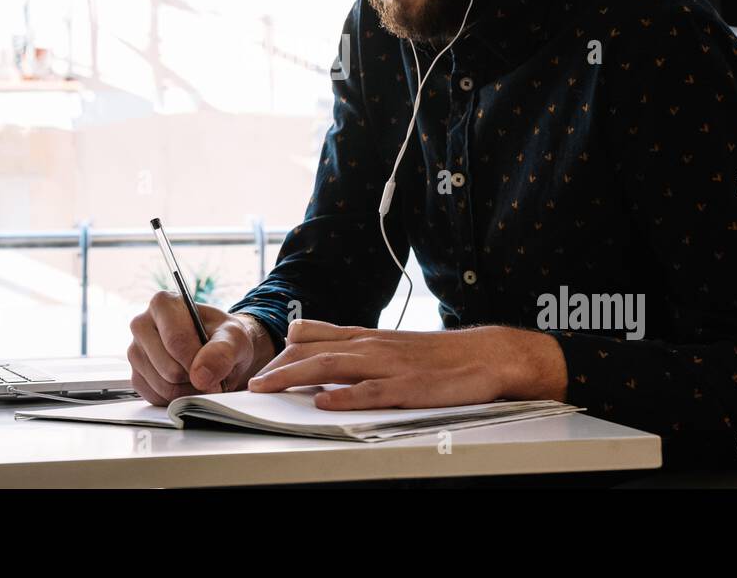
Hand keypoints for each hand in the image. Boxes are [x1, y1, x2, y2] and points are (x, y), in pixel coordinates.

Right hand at [127, 293, 275, 404]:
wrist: (219, 351)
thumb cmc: (224, 337)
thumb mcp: (234, 337)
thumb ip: (222, 352)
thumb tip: (200, 375)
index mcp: (163, 304)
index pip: (176, 340)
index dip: (198, 360)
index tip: (215, 366)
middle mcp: (142, 324)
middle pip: (169, 368)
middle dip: (195, 377)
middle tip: (209, 369)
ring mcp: (135, 351)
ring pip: (163, 386)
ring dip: (188, 389)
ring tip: (201, 375)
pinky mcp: (136, 376)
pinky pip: (156, 397)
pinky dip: (178, 397)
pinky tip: (187, 383)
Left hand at [246, 319, 566, 409]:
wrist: (485, 354)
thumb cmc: (436, 354)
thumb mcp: (387, 343)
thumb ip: (348, 341)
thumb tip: (306, 336)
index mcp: (366, 337)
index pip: (313, 337)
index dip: (282, 353)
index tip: (256, 368)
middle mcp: (372, 346)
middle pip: (315, 352)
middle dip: (279, 368)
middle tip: (251, 385)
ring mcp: (389, 365)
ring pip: (334, 366)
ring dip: (297, 376)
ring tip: (270, 389)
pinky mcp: (409, 387)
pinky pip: (372, 391)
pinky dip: (346, 395)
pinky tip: (324, 401)